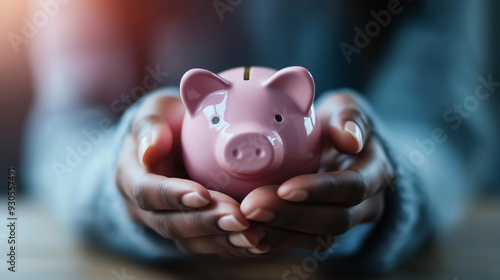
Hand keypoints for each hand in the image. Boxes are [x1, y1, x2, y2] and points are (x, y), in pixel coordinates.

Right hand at [115, 89, 266, 256]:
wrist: (175, 143)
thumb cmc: (167, 123)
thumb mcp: (154, 113)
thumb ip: (150, 127)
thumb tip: (150, 150)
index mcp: (131, 177)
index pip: (147, 192)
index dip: (174, 196)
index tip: (202, 194)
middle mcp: (146, 209)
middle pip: (172, 224)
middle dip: (206, 222)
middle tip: (238, 218)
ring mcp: (169, 223)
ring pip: (192, 241)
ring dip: (223, 240)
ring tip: (253, 235)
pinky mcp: (192, 233)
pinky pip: (210, 245)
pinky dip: (234, 245)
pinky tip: (259, 242)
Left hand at [239, 91, 393, 250]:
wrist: (338, 146)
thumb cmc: (337, 123)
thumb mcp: (346, 108)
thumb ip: (349, 117)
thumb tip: (351, 139)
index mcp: (375, 172)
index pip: (353, 187)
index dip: (320, 190)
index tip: (285, 188)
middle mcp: (367, 204)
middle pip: (335, 220)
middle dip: (292, 216)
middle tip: (252, 206)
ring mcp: (345, 221)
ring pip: (318, 238)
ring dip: (280, 232)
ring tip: (245, 221)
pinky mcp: (323, 231)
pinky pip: (303, 243)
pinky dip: (275, 239)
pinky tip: (249, 232)